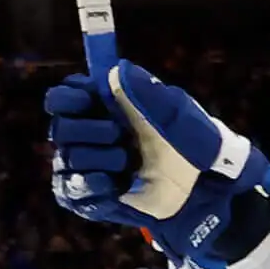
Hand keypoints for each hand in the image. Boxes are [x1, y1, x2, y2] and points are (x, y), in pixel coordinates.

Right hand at [47, 62, 269, 265]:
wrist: (209, 189)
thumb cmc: (196, 146)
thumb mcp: (180, 114)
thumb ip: (149, 92)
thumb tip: (118, 70)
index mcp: (105, 109)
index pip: (61, 98)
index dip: (68, 99)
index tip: (90, 100)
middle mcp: (91, 136)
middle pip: (60, 129)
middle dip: (88, 130)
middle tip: (120, 135)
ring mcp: (90, 168)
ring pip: (68, 160)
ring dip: (98, 159)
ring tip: (129, 162)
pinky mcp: (94, 198)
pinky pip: (71, 192)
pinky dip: (90, 186)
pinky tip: (114, 184)